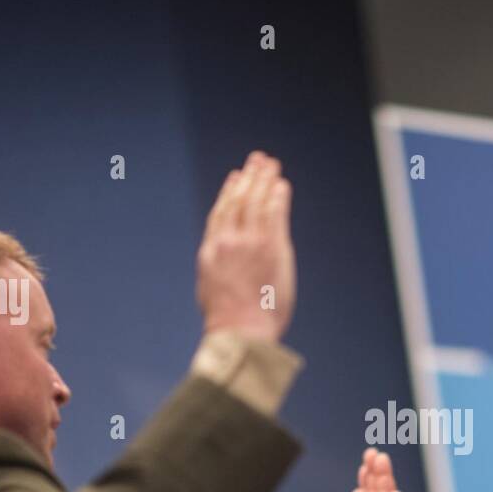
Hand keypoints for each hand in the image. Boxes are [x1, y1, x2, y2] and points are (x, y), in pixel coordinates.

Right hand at [196, 151, 295, 343]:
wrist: (239, 331)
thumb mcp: (211, 292)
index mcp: (210, 252)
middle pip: (238, 200)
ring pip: (255, 201)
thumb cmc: (228, 322)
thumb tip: (228, 272)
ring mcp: (248, 243)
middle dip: (248, 177)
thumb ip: (219, 272)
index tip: (235, 177)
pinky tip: (281, 185)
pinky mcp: (270, 248)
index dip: (228, 192)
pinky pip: (273, 214)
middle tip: (257, 160)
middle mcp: (227, 242)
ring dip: (263, 179)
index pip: (220, 213)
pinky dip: (277, 197)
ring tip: (270, 164)